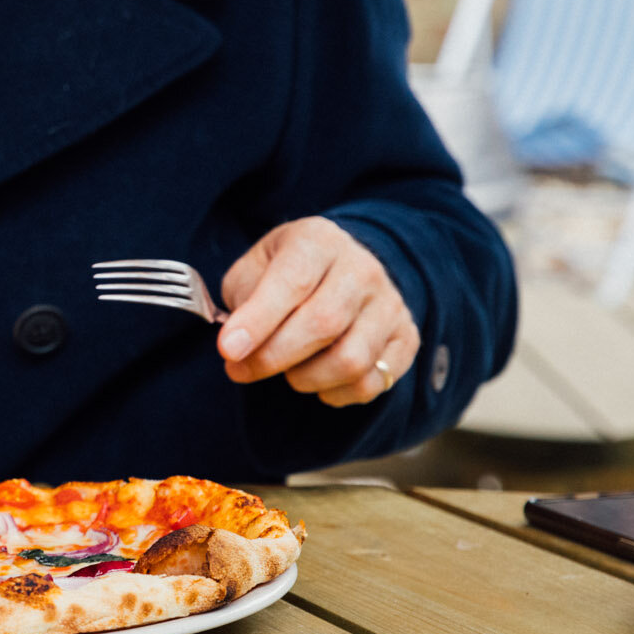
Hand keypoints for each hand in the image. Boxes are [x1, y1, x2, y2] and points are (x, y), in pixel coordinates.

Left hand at [217, 217, 418, 406]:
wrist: (341, 269)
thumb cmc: (286, 272)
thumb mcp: (254, 268)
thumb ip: (244, 301)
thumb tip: (237, 346)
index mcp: (319, 240)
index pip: (293, 283)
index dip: (258, 321)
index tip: (227, 350)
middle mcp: (363, 269)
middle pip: (322, 325)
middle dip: (273, 357)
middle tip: (239, 370)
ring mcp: (390, 305)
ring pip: (350, 360)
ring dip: (304, 378)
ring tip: (284, 370)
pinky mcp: (406, 338)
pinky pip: (372, 383)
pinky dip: (334, 393)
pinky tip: (315, 380)